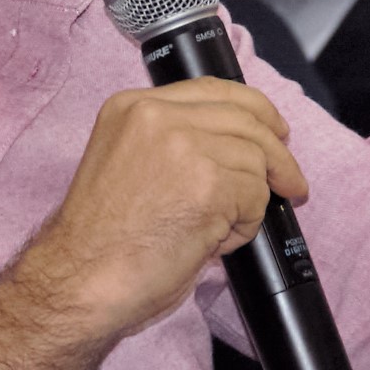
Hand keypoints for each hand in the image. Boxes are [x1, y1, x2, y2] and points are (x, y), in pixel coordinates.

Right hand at [17, 77, 307, 341]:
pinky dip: (244, 227)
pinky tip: (213, 241)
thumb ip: (171, 143)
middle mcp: (157, 115)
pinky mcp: (209, 184)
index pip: (214, 89)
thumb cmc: (100, 243)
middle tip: (289, 182)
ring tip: (219, 230)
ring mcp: (184, 146)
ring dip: (250, 201)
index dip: (254, 110)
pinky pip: (255, 198)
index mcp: (132, 106)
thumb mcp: (125, 164)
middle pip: (246, 118)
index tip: (274, 130)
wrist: (80, 280)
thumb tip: (233, 148)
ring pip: (256, 160)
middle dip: (276, 154)